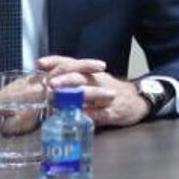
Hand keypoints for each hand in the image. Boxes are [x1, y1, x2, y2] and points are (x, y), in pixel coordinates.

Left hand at [37, 55, 152, 127]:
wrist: (138, 100)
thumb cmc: (109, 90)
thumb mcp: (93, 81)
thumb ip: (73, 81)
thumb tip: (45, 83)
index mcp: (91, 73)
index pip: (72, 63)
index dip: (56, 62)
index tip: (40, 63)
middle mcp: (97, 81)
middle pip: (80, 76)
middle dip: (65, 79)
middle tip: (51, 83)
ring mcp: (106, 96)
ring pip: (91, 93)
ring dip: (76, 96)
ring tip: (62, 100)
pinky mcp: (113, 111)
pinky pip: (101, 113)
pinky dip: (90, 114)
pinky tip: (80, 116)